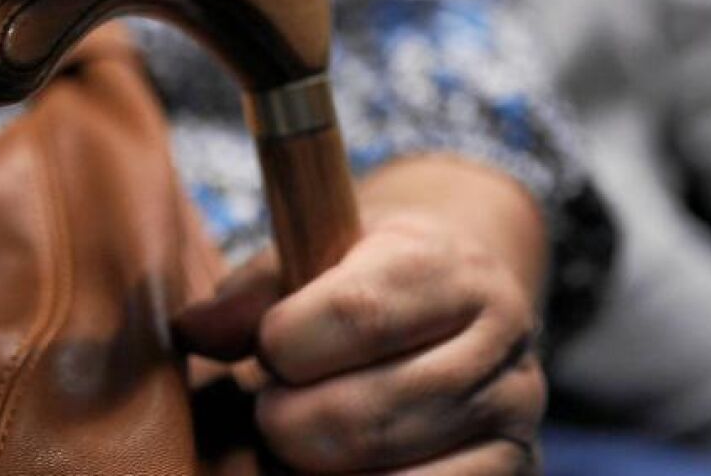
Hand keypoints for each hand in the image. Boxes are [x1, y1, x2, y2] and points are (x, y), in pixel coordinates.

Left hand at [176, 156, 547, 473]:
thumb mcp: (318, 255)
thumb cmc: (370, 279)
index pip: (355, 315)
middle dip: (288, 421)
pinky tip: (336, 471)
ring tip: (302, 441)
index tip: (269, 347)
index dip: (285, 343)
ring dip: (313, 469)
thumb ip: (255, 291)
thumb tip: (194, 329)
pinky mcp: (517, 468)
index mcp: (447, 265)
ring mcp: (513, 410)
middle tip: (273, 407)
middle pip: (361, 413)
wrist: (464, 308)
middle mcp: (500, 335)